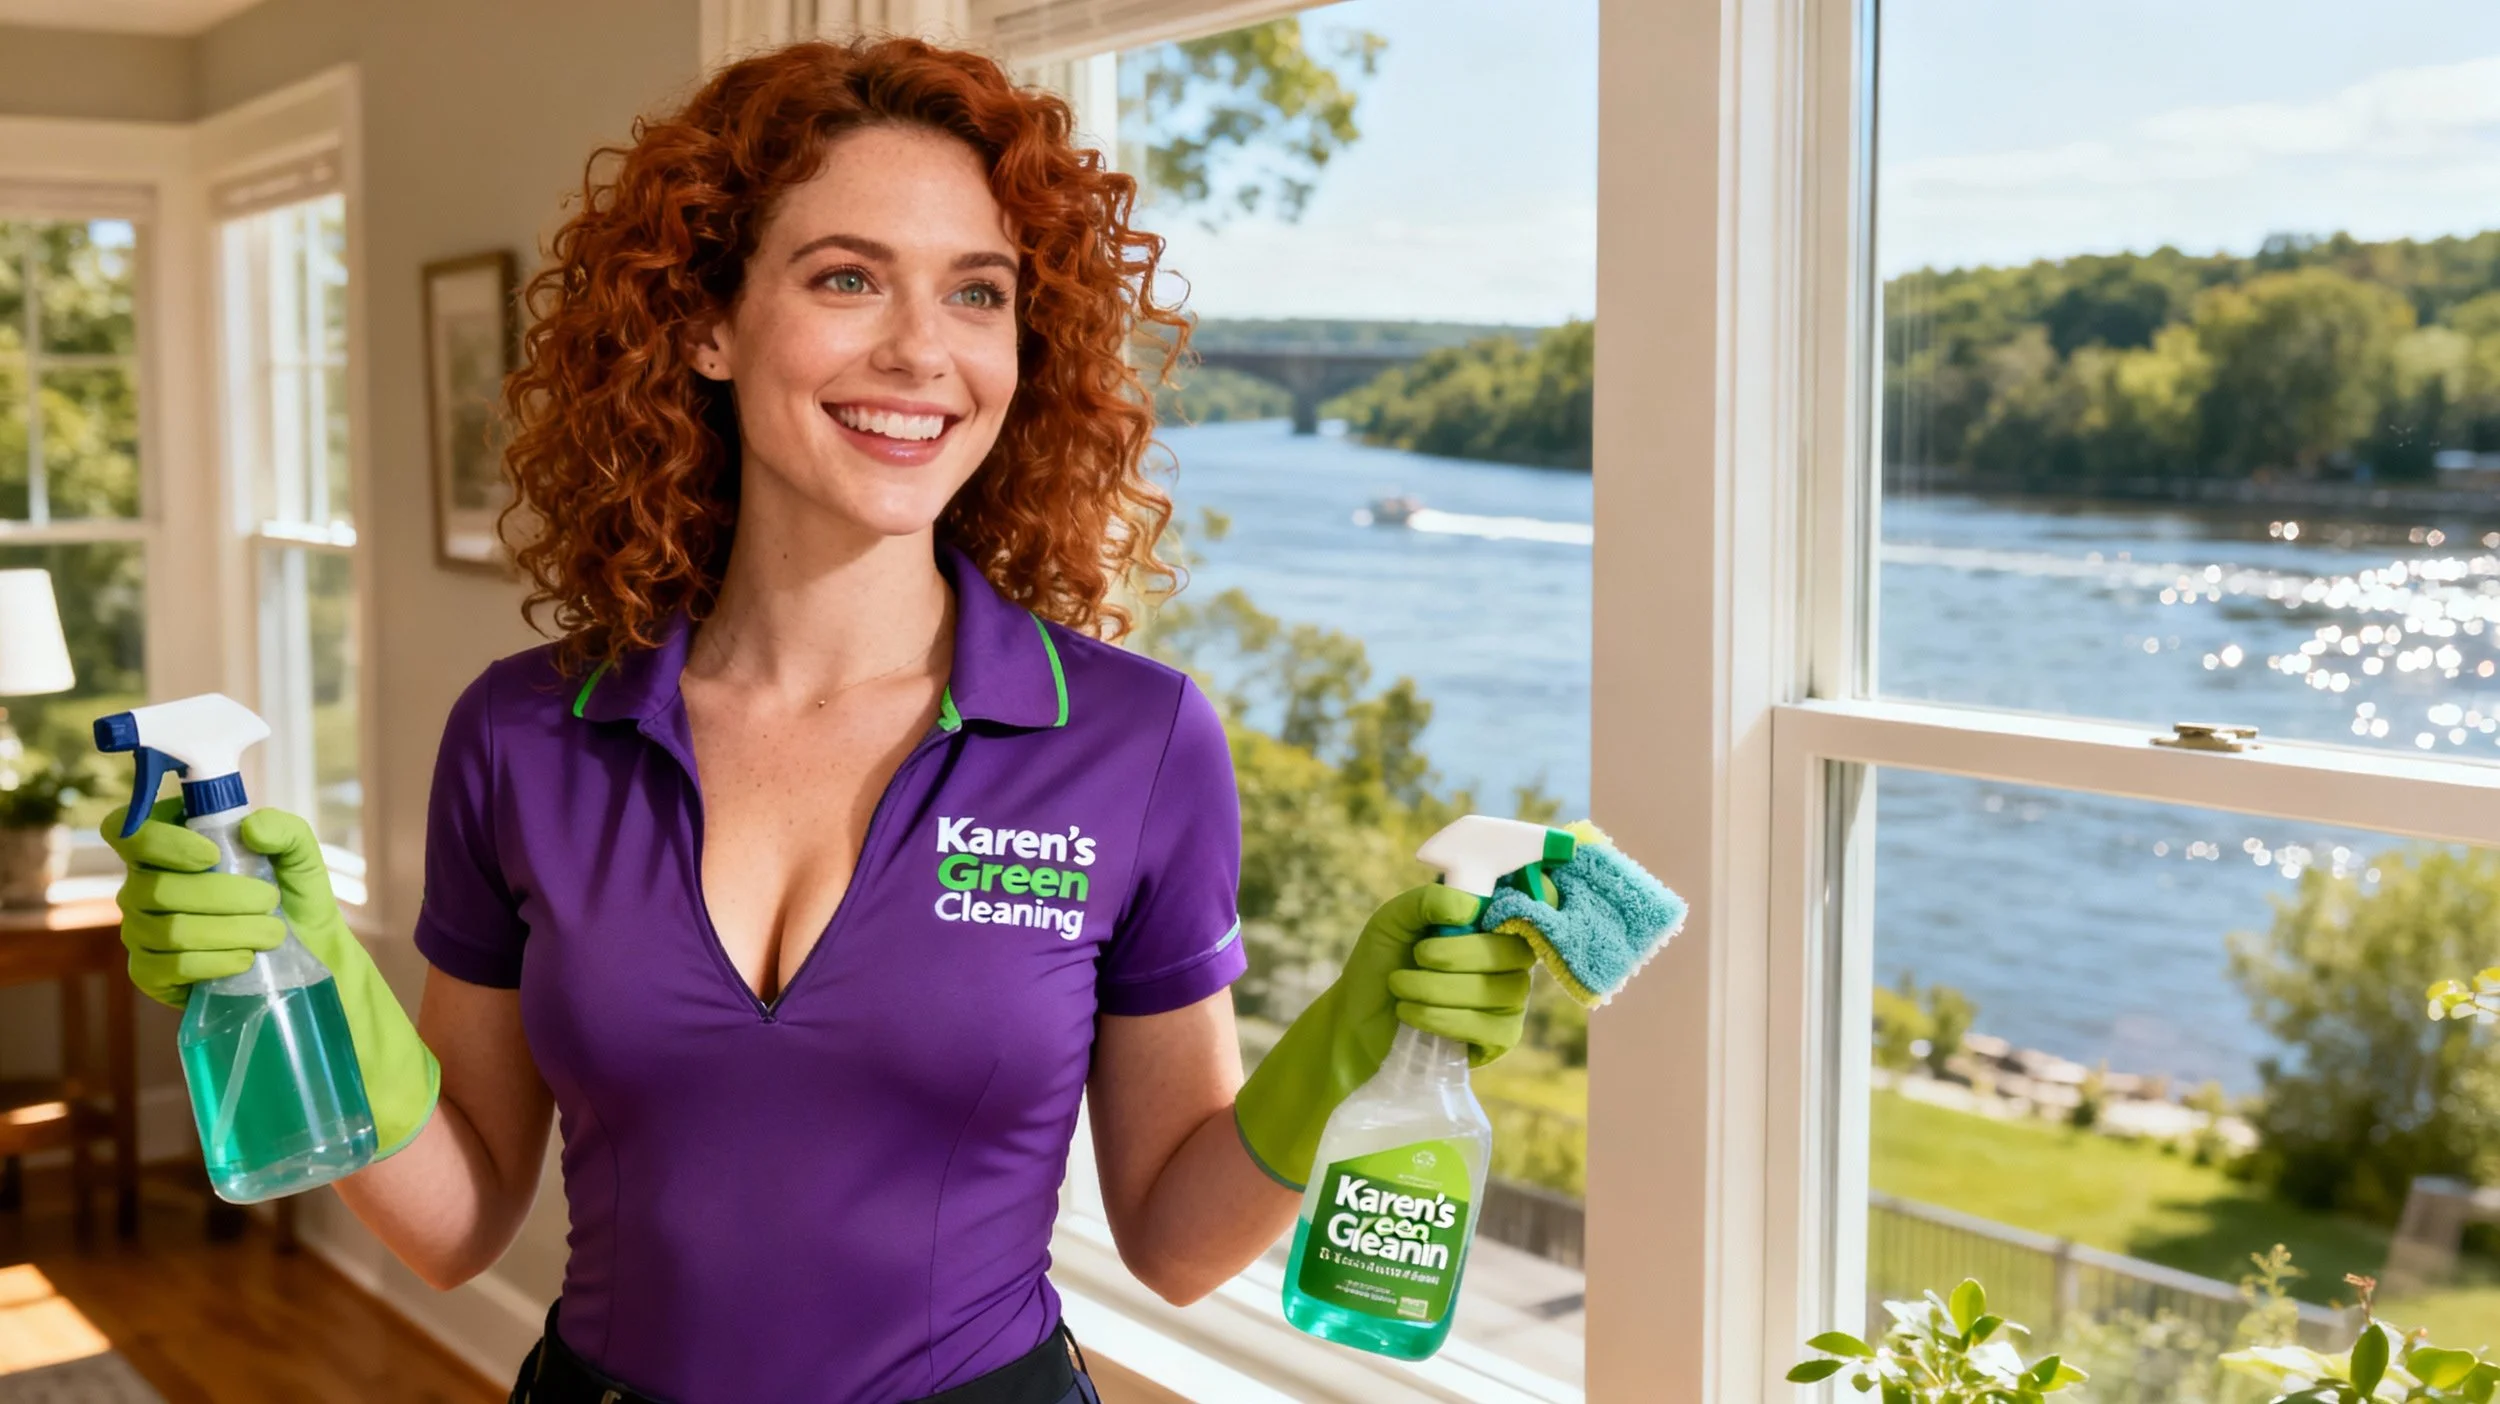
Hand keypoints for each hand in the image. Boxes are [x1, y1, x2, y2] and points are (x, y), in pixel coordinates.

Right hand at [102, 800, 440, 1157]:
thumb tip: (252, 828)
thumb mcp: (302, 860)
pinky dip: (213, 962)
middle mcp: (144, 890)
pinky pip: (167, 968)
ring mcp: (143, 934)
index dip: (162, 840)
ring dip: (227, 930)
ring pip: (166, 929)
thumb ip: (285, 831)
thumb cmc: (294, 900)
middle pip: (155, 887)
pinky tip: (244, 962)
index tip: (214, 852)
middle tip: (268, 902)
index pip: (129, 833)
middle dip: (223, 895)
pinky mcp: (151, 974)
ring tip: (270, 933)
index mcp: (169, 850)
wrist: (308, 958)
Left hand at [1232, 883, 1537, 1189]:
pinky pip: (1493, 1028)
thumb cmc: (1381, 963)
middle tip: (1417, 957)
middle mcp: (1508, 961)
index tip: (1463, 920)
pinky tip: (1413, 1015)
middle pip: (1514, 954)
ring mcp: (1509, 1001)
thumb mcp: (1394, 920)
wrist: (1356, 1019)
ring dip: (1442, 989)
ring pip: (1502, 992)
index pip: (1526, 913)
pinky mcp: (1499, 1038)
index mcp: (1490, 926)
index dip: (1504, 916)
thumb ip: (1427, 901)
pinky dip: (1448, 1019)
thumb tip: (1470, 907)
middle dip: (1459, 955)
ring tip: (1401, 988)